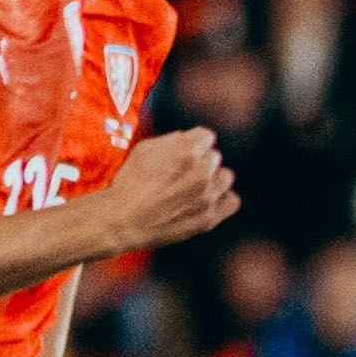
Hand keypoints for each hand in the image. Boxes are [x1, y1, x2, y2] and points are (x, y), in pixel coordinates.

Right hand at [95, 127, 237, 249]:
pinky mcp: (210, 217)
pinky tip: (206, 200)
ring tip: (194, 187)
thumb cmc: (129, 183)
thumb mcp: (144, 149)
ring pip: (226, 177)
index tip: (184, 152)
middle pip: (214, 157)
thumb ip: (172, 139)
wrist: (123, 220)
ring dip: (213, 179)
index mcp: (187, 150)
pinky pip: (232, 201)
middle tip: (181, 173)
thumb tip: (187, 137)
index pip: (207, 136)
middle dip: (200, 161)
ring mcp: (208, 196)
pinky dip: (222, 200)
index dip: (194, 143)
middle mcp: (202, 171)